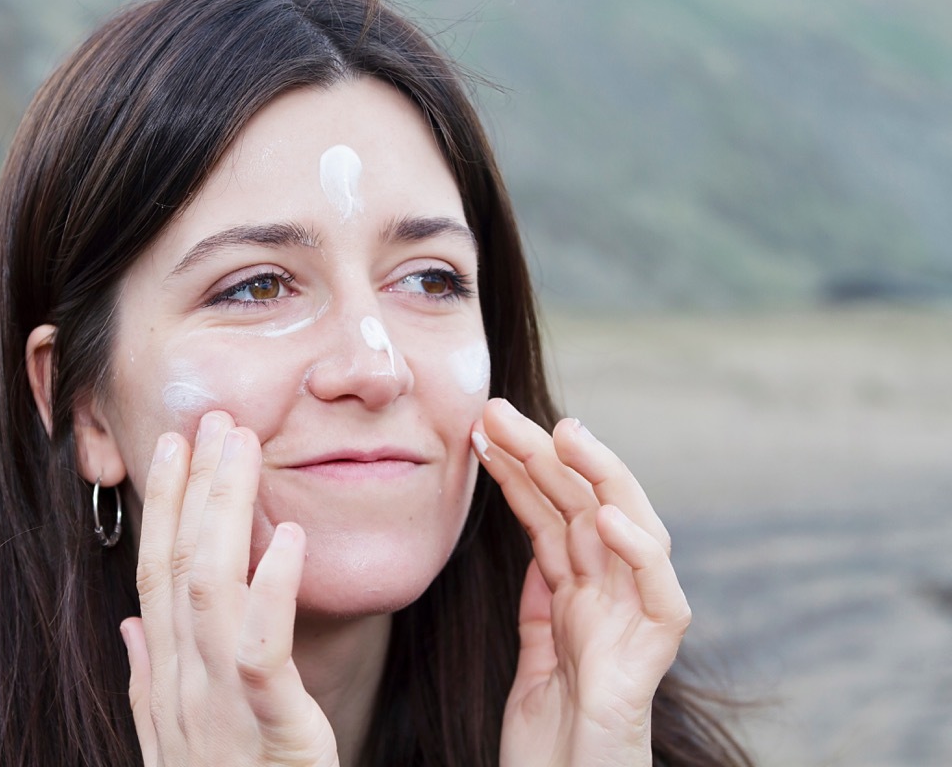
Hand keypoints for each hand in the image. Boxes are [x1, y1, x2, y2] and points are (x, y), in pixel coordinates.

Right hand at [120, 410, 338, 765]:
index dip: (161, 506)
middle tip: (210, 419)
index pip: (154, 575)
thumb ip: (151, 681)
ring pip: (209, 590)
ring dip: (222, 512)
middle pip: (176, 566)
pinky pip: (262, 652)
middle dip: (191, 487)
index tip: (172, 445)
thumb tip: (132, 624)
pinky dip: (272, 592)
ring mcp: (218, 707)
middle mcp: (182, 685)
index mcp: (167, 681)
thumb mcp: (178, 743)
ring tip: (240, 448)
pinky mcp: (270, 730)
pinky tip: (288, 539)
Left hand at [475, 399, 690, 766]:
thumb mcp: (536, 663)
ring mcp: (633, 629)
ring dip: (599, 480)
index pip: (552, 519)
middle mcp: (611, 604)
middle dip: (544, 456)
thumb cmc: (554, 747)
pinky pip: (660, 601)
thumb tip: (540, 548)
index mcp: (581, 601)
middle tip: (496, 410)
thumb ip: (543, 607)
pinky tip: (611, 516)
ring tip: (564, 432)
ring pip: (628, 535)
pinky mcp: (650, 665)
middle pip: (583, 511)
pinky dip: (641, 555)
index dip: (520, 473)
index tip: (482, 432)